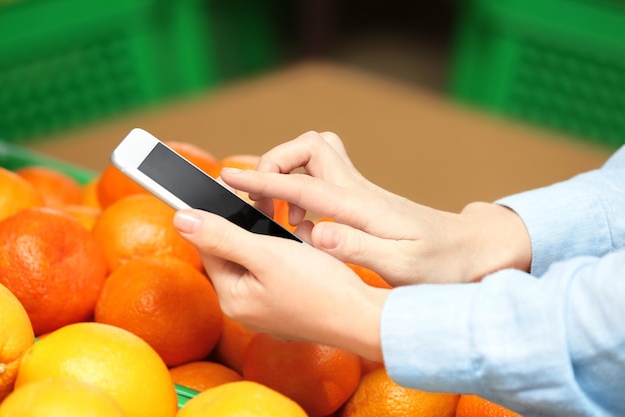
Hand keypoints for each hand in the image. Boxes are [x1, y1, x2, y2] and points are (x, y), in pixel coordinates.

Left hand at [173, 208, 388, 361]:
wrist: (365, 318)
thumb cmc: (318, 288)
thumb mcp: (267, 254)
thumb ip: (222, 236)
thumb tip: (180, 219)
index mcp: (233, 298)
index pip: (210, 247)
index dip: (216, 214)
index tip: (225, 187)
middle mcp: (246, 308)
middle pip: (235, 254)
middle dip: (251, 227)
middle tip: (267, 204)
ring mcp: (269, 310)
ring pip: (260, 261)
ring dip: (273, 240)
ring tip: (293, 230)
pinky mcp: (290, 308)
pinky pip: (280, 273)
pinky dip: (290, 255)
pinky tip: (307, 249)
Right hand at [220, 131, 530, 284]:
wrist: (472, 250)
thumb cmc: (440, 264)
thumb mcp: (401, 266)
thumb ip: (358, 247)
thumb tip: (315, 230)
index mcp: (360, 207)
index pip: (302, 184)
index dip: (262, 180)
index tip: (228, 178)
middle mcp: (358, 191)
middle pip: (309, 146)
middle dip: (276, 165)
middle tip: (265, 203)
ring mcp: (362, 192)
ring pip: (317, 155)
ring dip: (290, 176)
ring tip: (283, 217)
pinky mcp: (363, 200)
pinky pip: (324, 179)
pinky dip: (303, 192)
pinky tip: (306, 227)